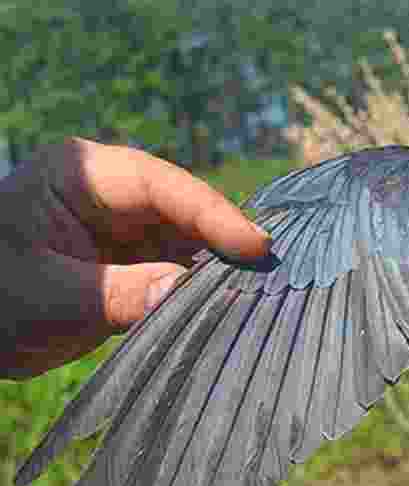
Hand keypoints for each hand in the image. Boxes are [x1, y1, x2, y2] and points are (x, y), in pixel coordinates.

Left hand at [0, 138, 270, 379]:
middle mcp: (110, 192)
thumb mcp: (48, 297)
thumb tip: (185, 289)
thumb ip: (118, 293)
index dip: (212, 213)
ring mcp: (124, 225)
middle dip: (224, 239)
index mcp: (80, 175)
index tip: (253, 246)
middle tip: (273, 272)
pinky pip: (179, 264)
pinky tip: (230, 301)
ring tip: (259, 290)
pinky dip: (202, 284)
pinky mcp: (134, 258)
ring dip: (219, 265)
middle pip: (184, 207)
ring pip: (189, 236)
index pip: (158, 184)